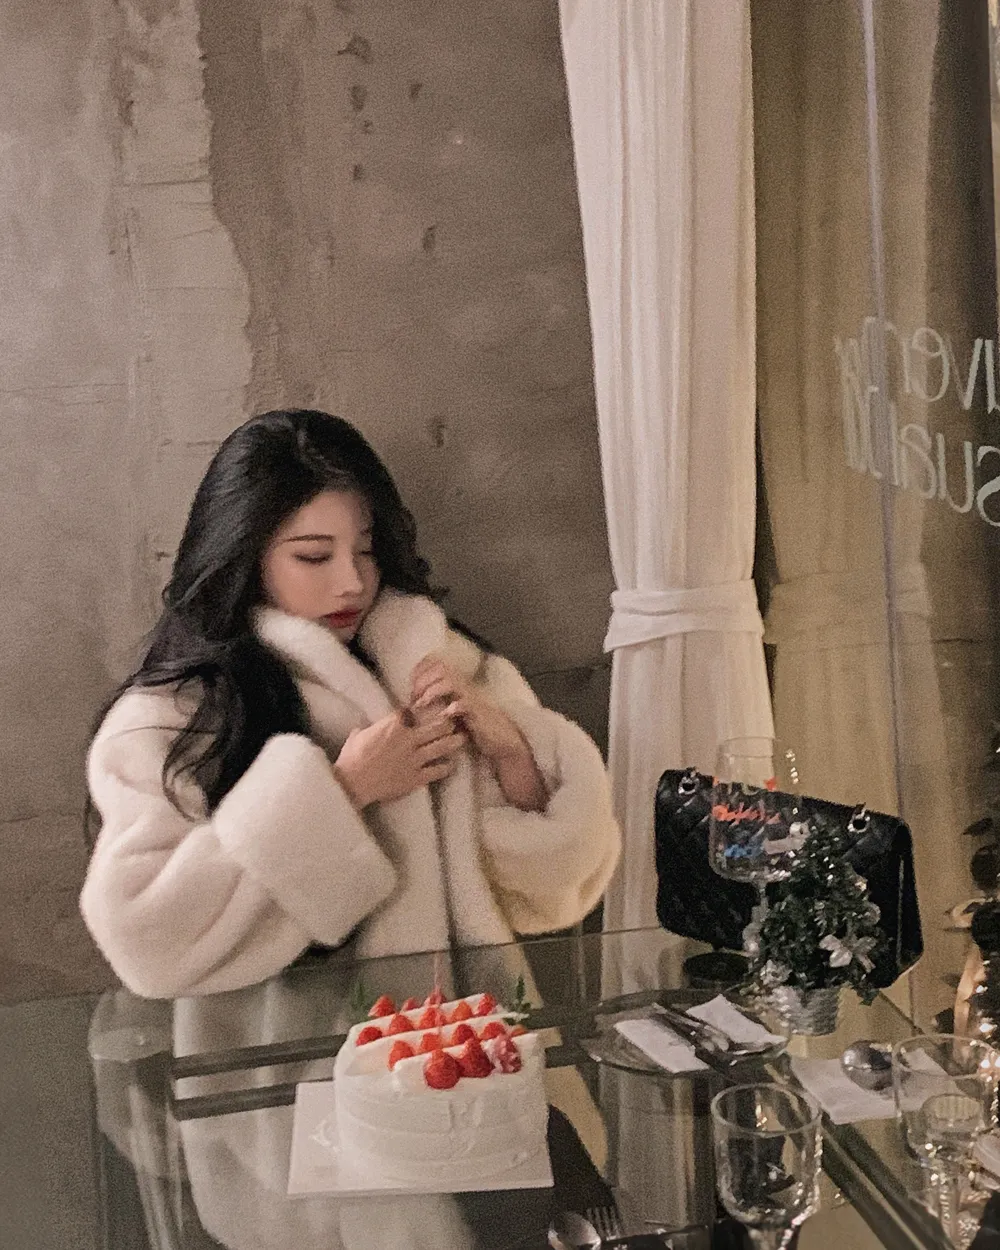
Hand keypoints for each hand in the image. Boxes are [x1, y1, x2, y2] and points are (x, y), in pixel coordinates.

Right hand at [332, 710, 466, 808]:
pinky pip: (437, 771)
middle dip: (446, 723)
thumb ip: (365, 730)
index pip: (412, 711)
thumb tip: (360, 729)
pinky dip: (446, 767)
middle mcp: (408, 739)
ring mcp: (414, 759)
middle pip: (435, 726)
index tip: (428, 707)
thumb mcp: (356, 737)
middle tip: (454, 722)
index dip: (420, 709)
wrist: (353, 783)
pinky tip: (451, 765)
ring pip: (441, 746)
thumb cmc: (351, 758)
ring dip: (453, 742)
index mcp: (393, 726)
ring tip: (462, 739)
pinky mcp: (416, 777)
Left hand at [409, 657, 523, 764]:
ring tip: (421, 705)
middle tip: (412, 696)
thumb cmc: (476, 729)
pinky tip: (441, 716)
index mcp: (458, 684)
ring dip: (432, 690)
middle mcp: (465, 686)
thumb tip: (413, 705)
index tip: (409, 684)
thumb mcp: (455, 713)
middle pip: (441, 667)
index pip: (438, 664)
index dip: (421, 669)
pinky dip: (449, 708)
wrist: (503, 742)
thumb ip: (440, 705)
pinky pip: (462, 704)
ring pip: (450, 681)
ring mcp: (472, 697)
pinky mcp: (478, 712)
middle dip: (423, 679)